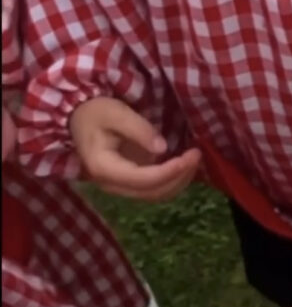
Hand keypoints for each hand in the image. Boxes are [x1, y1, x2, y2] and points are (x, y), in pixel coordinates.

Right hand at [70, 98, 200, 199]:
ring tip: (194, 158)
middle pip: (153, 192)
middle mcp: (112, 185)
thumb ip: (138, 129)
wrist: (79, 118)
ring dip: (179, 180)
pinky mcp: (130, 183)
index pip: (144, 179)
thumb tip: (162, 149)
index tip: (190, 157)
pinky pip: (155, 188)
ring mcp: (121, 186)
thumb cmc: (96, 112)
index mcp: (104, 169)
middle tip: (196, 154)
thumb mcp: (115, 113)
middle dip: (179, 177)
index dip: (170, 171)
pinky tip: (185, 164)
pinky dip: (173, 180)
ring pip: (156, 194)